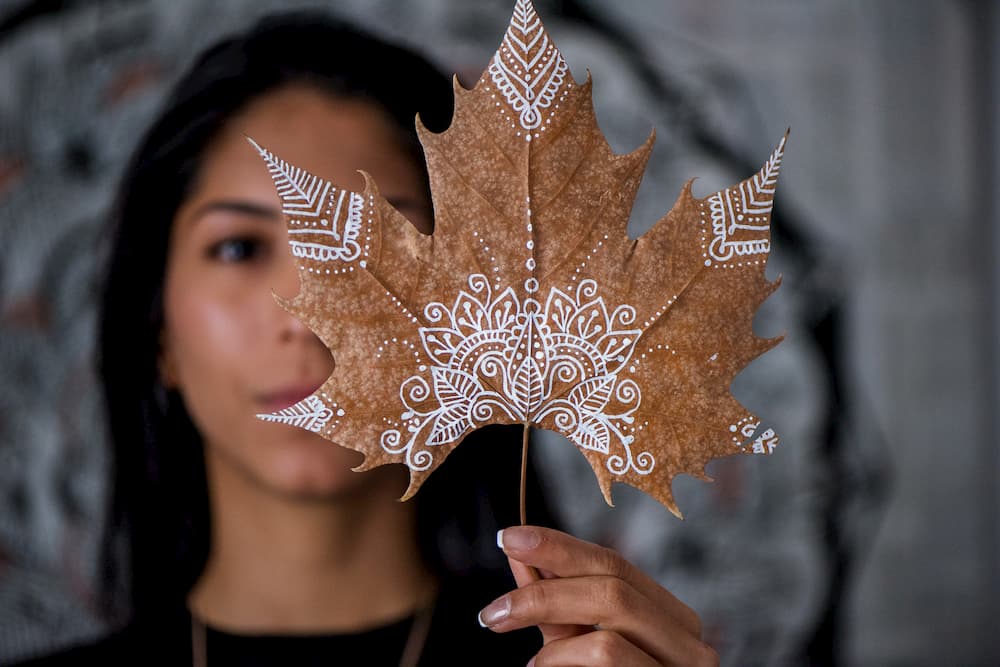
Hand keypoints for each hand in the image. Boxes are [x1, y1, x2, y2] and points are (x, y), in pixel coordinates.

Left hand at [477, 525, 717, 665]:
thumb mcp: (577, 647)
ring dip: (551, 629)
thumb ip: (555, 605)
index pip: (616, 564)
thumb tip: (520, 553)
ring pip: (611, 623)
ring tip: (528, 661)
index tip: (509, 536)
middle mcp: (690, 643)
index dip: (560, 546)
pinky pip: (606, 657)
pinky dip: (561, 660)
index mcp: (671, 619)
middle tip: (493, 610)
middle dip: (544, 586)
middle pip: (614, 585)